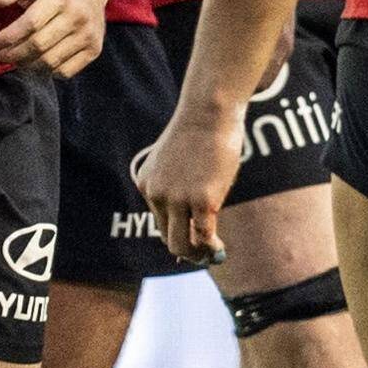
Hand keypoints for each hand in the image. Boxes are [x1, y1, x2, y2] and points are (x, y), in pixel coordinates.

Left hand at [0, 0, 109, 77]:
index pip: (30, 24)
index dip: (8, 38)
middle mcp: (78, 16)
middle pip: (38, 46)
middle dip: (12, 55)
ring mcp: (89, 35)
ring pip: (50, 62)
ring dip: (26, 65)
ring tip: (13, 60)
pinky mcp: (95, 49)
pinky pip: (65, 72)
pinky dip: (47, 71)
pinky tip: (35, 62)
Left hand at [132, 98, 243, 265]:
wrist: (208, 112)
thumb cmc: (200, 133)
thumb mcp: (178, 161)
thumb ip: (179, 186)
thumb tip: (196, 222)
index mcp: (147, 184)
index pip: (161, 222)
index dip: (178, 235)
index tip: (195, 241)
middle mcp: (157, 194)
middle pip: (168, 239)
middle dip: (188, 252)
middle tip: (204, 255)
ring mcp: (178, 198)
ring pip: (183, 244)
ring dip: (199, 255)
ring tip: (214, 254)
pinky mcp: (202, 200)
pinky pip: (205, 235)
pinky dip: (213, 246)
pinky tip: (221, 247)